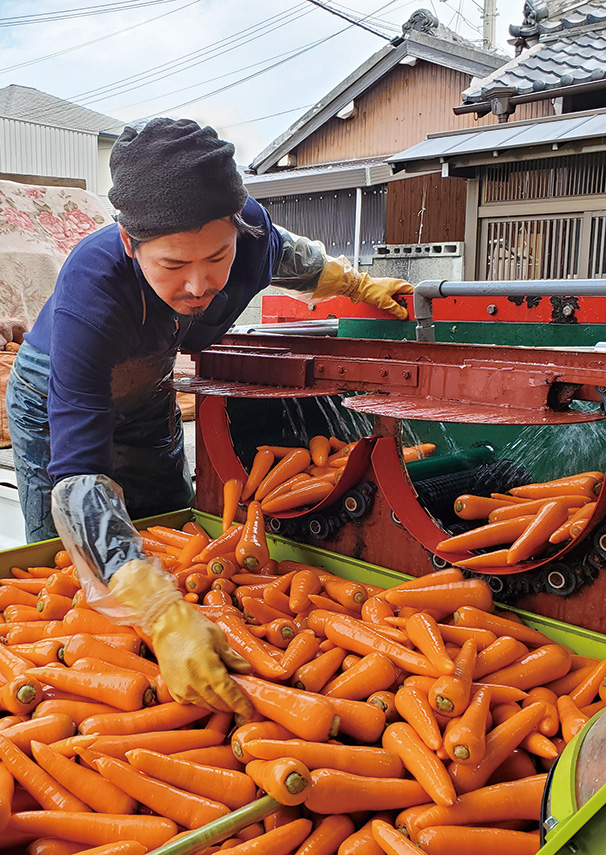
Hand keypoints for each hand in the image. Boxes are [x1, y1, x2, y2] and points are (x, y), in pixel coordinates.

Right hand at [109, 559, 252, 715]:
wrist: (165, 625)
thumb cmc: (193, 627)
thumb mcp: (218, 639)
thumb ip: (232, 658)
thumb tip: (247, 670)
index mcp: (207, 667)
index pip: (228, 694)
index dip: (240, 704)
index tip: (249, 711)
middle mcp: (193, 681)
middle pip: (218, 703)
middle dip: (232, 706)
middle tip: (242, 703)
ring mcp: (181, 688)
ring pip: (206, 705)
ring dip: (219, 704)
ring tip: (228, 697)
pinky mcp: (173, 691)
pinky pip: (193, 702)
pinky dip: (204, 701)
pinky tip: (209, 692)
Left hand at [353, 275, 413, 320]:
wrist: (358, 288)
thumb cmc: (370, 289)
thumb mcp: (386, 303)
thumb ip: (397, 310)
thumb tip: (404, 315)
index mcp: (400, 284)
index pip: (413, 293)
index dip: (413, 303)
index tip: (411, 310)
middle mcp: (396, 286)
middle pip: (405, 299)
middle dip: (403, 306)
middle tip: (401, 312)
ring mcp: (389, 290)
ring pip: (397, 302)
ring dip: (395, 308)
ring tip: (392, 311)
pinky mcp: (383, 294)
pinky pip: (389, 302)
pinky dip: (388, 307)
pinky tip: (386, 309)